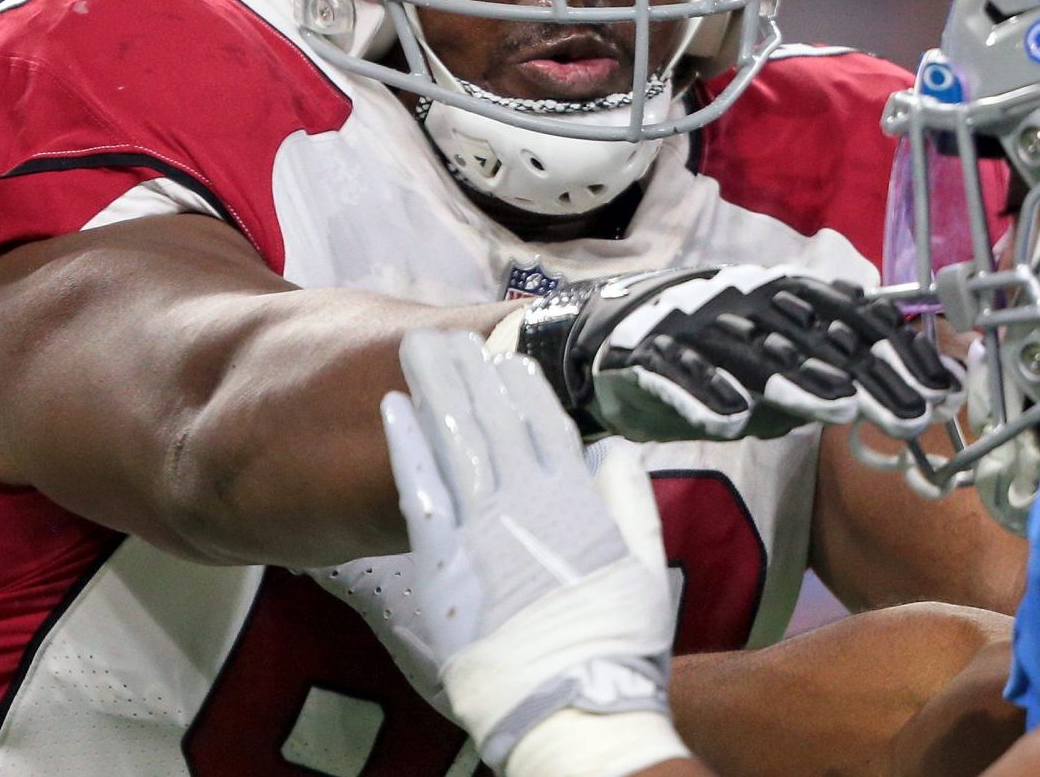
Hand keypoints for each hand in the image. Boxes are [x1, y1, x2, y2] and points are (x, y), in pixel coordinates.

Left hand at [379, 330, 689, 774]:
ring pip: (453, 439)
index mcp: (576, 498)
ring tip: (418, 350)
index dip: (522, 381)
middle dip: (468, 369)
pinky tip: (393, 409)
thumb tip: (616, 448)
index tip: (505, 351)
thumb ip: (631, 500)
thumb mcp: (645, 566)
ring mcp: (479, 526)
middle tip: (444, 333)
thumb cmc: (612, 644)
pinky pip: (418, 487)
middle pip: (490, 417)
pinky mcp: (441, 559)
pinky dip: (406, 444)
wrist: (568, 705)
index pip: (544, 421)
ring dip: (435, 389)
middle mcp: (525, 500)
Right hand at [507, 265, 963, 441]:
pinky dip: (706, 394)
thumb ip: (833, 371)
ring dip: (797, 381)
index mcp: (783, 297)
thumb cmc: (711, 356)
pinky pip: (680, 374)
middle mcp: (747, 303)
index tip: (944, 394)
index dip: (901, 354)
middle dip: (869, 377)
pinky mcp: (649, 355)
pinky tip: (732, 421)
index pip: (855, 319)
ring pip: (754, 354)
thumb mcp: (779, 359)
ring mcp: (697, 326)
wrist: (610, 341)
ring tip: (838, 407)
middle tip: (913, 415)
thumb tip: (909, 395)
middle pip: (817, 340)